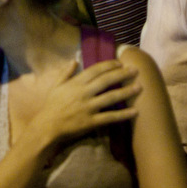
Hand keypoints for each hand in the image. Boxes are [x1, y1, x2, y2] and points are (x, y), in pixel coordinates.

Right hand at [25, 58, 139, 150]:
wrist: (47, 127)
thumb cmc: (51, 106)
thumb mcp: (56, 86)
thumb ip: (66, 73)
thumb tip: (75, 60)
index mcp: (76, 83)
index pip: (96, 70)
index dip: (109, 65)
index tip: (120, 63)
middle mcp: (84, 93)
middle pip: (106, 81)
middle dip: (122, 74)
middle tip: (135, 70)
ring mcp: (88, 108)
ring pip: (111, 97)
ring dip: (126, 91)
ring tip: (139, 87)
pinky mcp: (91, 122)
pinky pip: (110, 117)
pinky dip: (123, 115)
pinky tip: (135, 112)